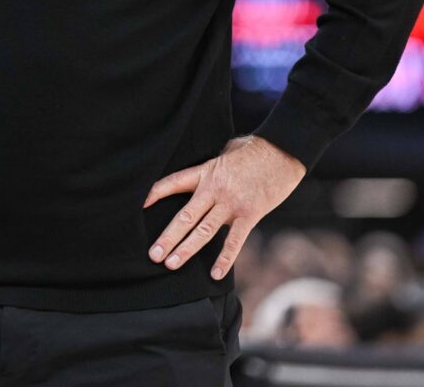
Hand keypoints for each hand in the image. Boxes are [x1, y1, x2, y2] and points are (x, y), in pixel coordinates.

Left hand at [143, 135, 304, 279]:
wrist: (283, 150)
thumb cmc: (255, 149)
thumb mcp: (226, 151)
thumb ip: (213, 165)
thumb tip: (207, 172)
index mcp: (206, 171)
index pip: (173, 182)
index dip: (155, 193)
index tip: (140, 206)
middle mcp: (214, 189)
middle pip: (185, 216)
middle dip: (168, 237)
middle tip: (153, 254)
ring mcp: (232, 203)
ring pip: (204, 230)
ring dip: (186, 249)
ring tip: (171, 264)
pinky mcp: (250, 213)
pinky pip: (234, 240)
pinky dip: (225, 258)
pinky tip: (215, 274)